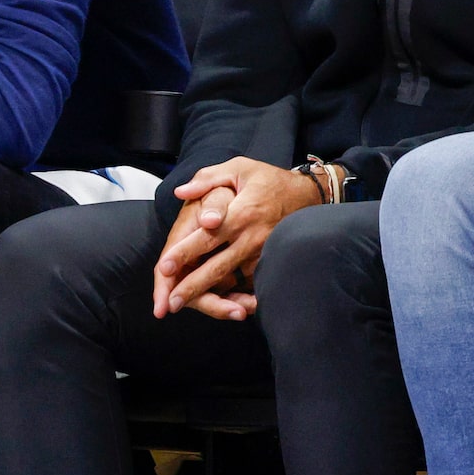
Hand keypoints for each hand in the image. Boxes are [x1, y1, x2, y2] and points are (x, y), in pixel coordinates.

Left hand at [150, 157, 322, 320]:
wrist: (310, 195)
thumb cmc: (269, 180)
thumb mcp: (239, 168)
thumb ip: (207, 179)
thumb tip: (181, 192)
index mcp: (241, 213)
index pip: (207, 237)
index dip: (184, 252)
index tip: (164, 267)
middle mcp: (252, 237)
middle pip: (217, 266)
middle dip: (192, 286)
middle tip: (169, 302)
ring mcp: (263, 253)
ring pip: (232, 279)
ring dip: (208, 295)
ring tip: (184, 306)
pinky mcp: (270, 261)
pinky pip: (248, 282)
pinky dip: (231, 295)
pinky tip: (214, 306)